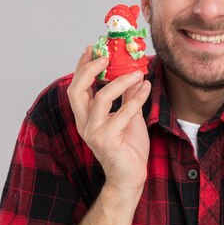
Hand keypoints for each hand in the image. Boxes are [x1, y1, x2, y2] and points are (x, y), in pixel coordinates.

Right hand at [67, 46, 151, 193]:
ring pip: (101, 98)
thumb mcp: (128, 115)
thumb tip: (133, 73)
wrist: (130, 176)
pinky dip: (137, 98)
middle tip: (107, 56)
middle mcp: (84, 123)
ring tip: (138, 72)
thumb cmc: (127, 146)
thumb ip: (127, 95)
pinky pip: (123, 113)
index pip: (77, 87)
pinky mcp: (107, 140)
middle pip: (76, 90)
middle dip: (89, 69)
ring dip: (121, 81)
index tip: (92, 48)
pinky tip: (147, 88)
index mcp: (85, 116)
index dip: (82, 66)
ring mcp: (93, 132)